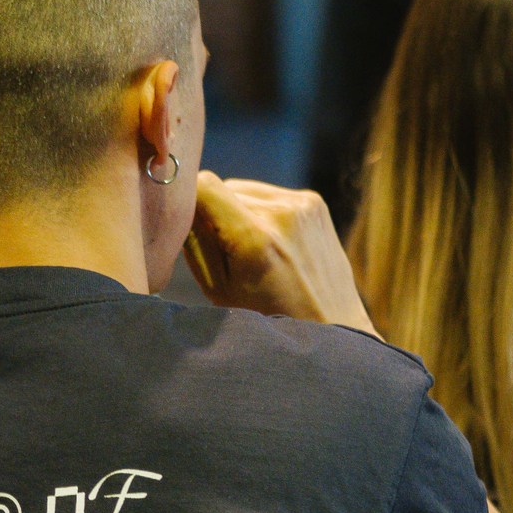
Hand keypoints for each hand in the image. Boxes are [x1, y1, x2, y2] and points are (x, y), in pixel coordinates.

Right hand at [186, 173, 375, 332]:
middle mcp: (281, 214)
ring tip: (251, 250)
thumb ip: (196, 241)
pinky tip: (272, 243)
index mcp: (254, 239)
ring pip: (244, 189)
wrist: (331, 327)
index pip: (205, 185)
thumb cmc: (268, 318)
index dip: (187, 198)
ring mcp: (302, 204)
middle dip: (214, 212)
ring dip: (238, 210)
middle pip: (223, 187)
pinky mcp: (314, 202)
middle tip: (223, 250)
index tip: (184, 218)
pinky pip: (268, 194)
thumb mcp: (218, 289)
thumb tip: (181, 203)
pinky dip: (261, 212)